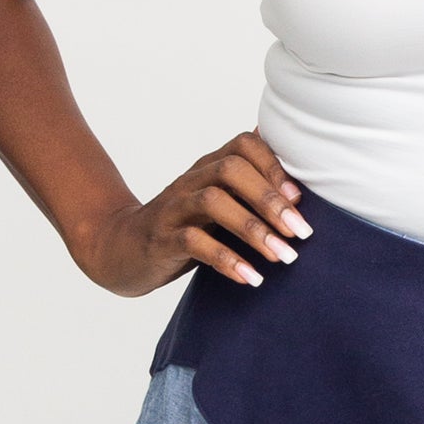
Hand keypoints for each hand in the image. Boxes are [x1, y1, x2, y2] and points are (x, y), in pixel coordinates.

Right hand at [73, 132, 311, 295]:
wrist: (121, 249)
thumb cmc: (182, 227)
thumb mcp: (216, 203)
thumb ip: (249, 188)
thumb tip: (294, 169)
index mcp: (208, 168)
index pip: (242, 146)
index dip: (273, 166)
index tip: (300, 198)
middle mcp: (191, 181)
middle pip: (231, 170)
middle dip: (271, 200)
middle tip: (302, 232)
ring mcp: (173, 209)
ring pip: (214, 203)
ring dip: (254, 230)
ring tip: (284, 257)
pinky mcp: (161, 239)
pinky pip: (194, 243)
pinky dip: (227, 260)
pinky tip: (251, 277)